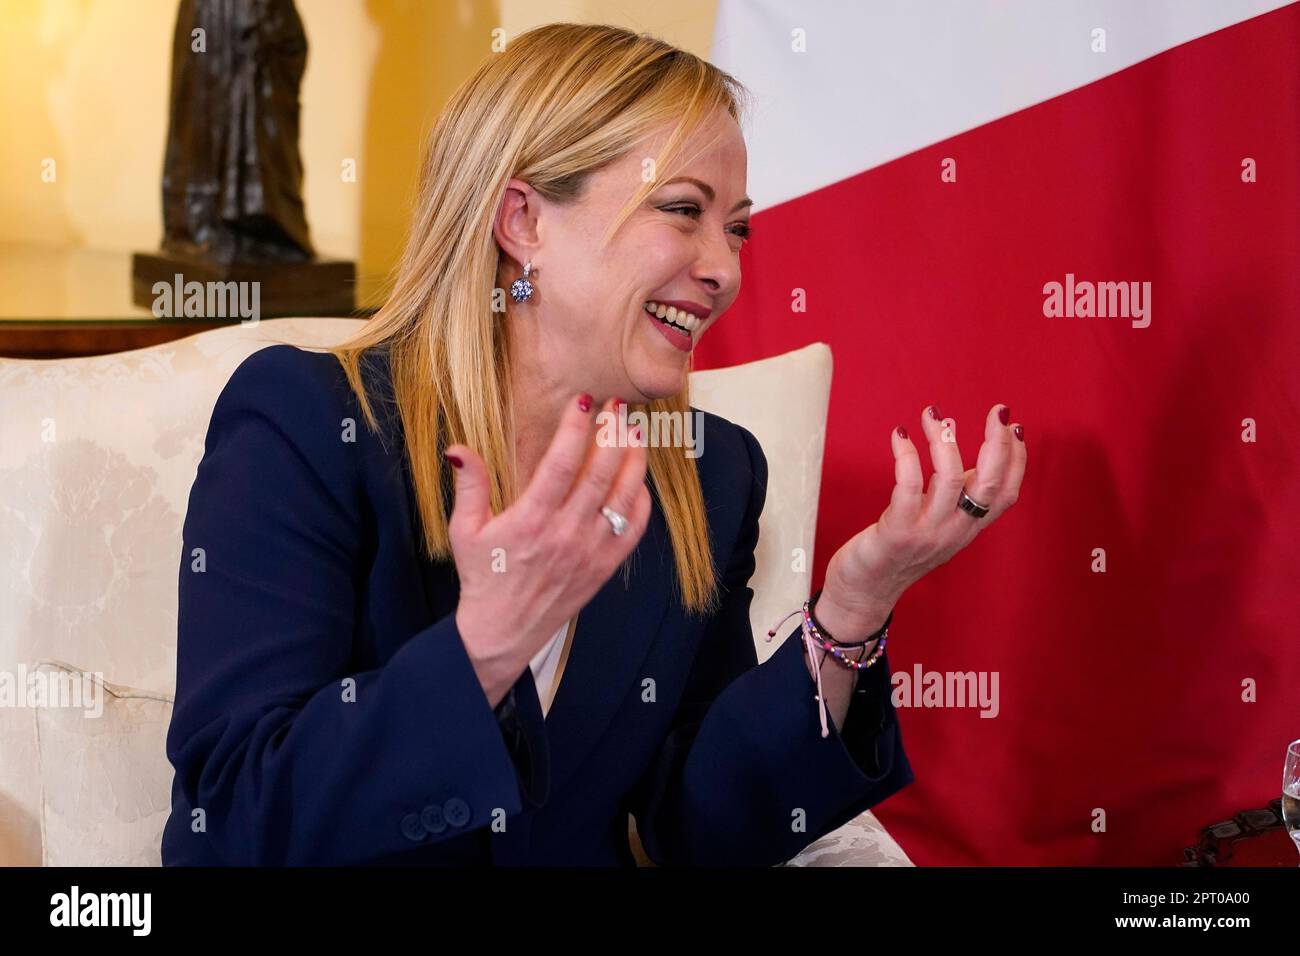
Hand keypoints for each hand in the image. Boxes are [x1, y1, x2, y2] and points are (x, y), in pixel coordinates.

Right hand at [445, 395, 650, 705]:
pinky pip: (635, 529)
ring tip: (634, 433)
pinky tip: (637, 479)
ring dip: (634, 460)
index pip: (561, 462)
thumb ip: (470, 486)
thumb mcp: (464, 530)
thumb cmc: (483, 576)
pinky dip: (641, 501)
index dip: (576, 427)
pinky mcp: (605, 567)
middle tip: (618, 407)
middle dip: (613, 433)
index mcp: (530, 520)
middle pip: (601, 472)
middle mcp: (566, 534)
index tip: (584, 400)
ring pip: (624, 497)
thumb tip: (459, 448)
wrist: (503, 631)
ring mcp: (590, 551)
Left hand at [815, 403, 1026, 641]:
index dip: (1017, 459)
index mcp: (967, 529)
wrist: (864, 593)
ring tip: (932, 414)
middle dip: (998, 443)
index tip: (1014, 425)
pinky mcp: (896, 533)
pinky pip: (908, 486)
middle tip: (995, 411)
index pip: (1006, 494)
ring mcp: (927, 533)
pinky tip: (900, 436)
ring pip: (949, 479)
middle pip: (989, 485)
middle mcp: (954, 532)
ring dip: (943, 439)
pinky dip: (907, 456)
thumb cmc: (898, 550)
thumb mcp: (936, 524)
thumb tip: (966, 452)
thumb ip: (955, 496)